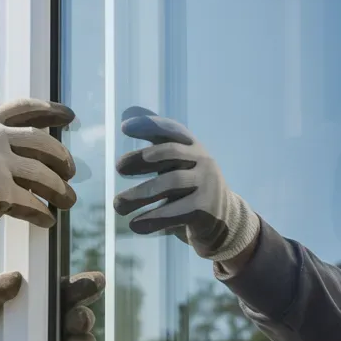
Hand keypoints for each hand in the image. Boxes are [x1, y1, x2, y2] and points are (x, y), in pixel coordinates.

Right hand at [0, 93, 77, 240]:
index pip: (25, 109)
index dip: (51, 111)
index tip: (69, 116)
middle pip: (42, 144)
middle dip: (61, 158)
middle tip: (71, 170)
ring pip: (42, 175)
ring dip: (59, 190)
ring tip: (68, 201)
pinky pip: (30, 202)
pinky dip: (41, 213)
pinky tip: (47, 221)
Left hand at [114, 111, 259, 261]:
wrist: (224, 222)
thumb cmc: (189, 189)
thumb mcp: (176, 165)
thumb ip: (155, 143)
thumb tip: (125, 115)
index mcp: (192, 148)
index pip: (172, 130)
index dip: (149, 125)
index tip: (125, 128)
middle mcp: (203, 161)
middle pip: (170, 152)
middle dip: (141, 158)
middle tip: (117, 167)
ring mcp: (207, 184)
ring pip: (171, 182)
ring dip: (139, 194)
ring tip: (117, 205)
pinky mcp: (205, 210)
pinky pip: (175, 212)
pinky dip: (152, 219)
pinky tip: (134, 225)